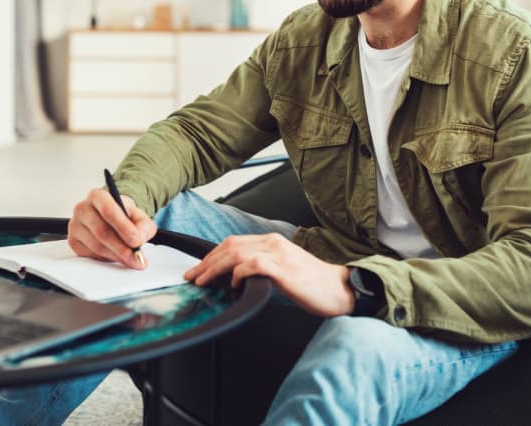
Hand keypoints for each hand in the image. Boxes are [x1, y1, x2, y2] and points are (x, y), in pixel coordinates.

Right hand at [68, 188, 156, 269]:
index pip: (108, 210)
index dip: (123, 227)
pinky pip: (91, 255)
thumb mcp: (138, 216)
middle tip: (136, 257)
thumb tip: (138, 239)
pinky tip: (116, 256)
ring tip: (131, 259)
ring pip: (97, 246)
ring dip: (116, 256)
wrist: (111, 219)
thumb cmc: (122, 215)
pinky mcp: (73, 242)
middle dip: (122, 248)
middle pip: (102, 231)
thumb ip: (143, 226)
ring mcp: (75, 225)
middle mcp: (83, 208)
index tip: (136, 240)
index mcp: (98, 196)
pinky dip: (107, 259)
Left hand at [184, 233, 354, 316]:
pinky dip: (237, 274)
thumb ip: (261, 269)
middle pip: (230, 246)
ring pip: (236, 253)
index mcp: (272, 241)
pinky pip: (252, 265)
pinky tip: (231, 285)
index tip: (198, 268)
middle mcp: (273, 242)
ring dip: (214, 268)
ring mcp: (279, 254)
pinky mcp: (283, 268)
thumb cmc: (313, 284)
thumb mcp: (282, 271)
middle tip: (191, 275)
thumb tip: (234, 279)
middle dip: (206, 261)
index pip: (233, 243)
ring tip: (202, 281)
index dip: (212, 255)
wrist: (339, 289)